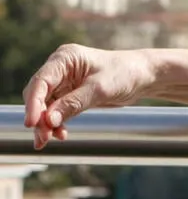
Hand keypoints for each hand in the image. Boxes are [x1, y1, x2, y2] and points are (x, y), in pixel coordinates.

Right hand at [23, 44, 154, 149]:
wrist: (144, 76)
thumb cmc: (125, 74)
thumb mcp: (100, 89)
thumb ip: (73, 103)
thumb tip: (48, 120)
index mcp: (65, 58)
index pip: (41, 81)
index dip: (33, 103)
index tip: (31, 123)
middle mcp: (61, 68)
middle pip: (39, 94)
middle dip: (39, 116)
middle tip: (42, 138)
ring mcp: (64, 81)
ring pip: (45, 104)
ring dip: (45, 123)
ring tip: (46, 141)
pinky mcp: (70, 93)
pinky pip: (56, 110)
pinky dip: (56, 122)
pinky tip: (60, 134)